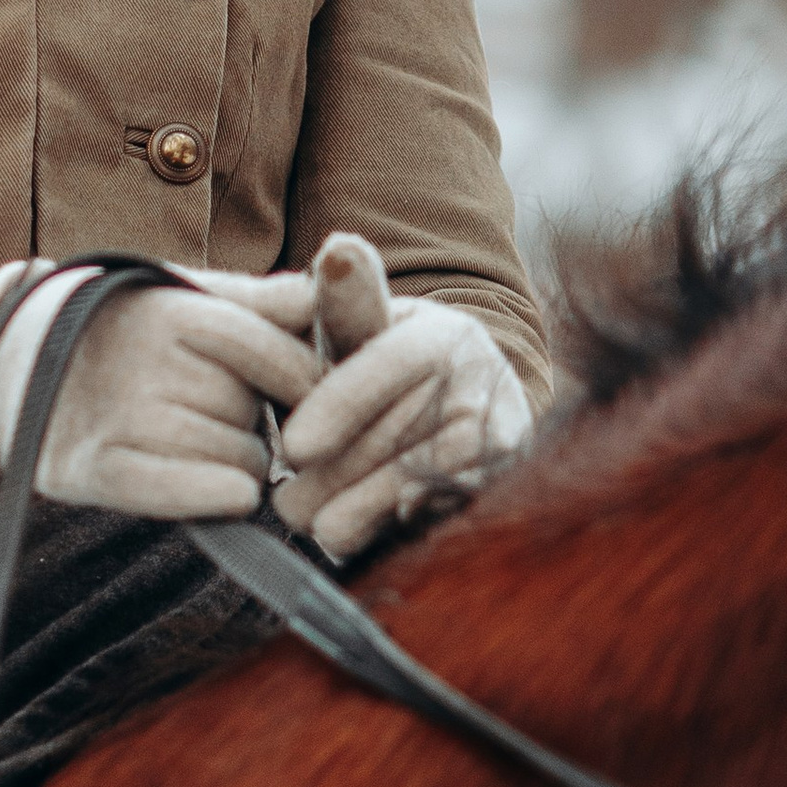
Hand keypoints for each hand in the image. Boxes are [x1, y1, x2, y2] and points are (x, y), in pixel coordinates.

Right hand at [0, 260, 320, 520]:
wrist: (12, 371)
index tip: (299, 393)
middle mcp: (149, 361)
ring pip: (243, 461)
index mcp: (174, 311)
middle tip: (215, 413)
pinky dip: (224, 498)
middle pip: (260, 413)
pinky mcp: (100, 470)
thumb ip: (256, 299)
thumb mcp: (182, 297)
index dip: (302, 379)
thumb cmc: (122, 332)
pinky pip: (203, 495)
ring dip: (238, 463)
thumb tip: (318, 297)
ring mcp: (123, 416)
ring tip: (194, 444)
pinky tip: (222, 493)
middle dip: (256, 421)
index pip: (277, 352)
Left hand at [273, 239, 528, 561]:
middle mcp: (483, 379)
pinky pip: (425, 524)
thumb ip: (336, 299)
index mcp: (443, 332)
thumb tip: (339, 251)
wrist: (457, 419)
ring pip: (402, 492)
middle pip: (388, 441)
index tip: (293, 448)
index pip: (389, 363)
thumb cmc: (375, 371)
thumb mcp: (354, 332)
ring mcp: (499, 437)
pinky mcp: (498, 491)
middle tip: (288, 501)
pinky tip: (358, 530)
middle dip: (325, 479)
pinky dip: (381, 535)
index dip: (338, 407)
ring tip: (315, 518)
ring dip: (346, 516)